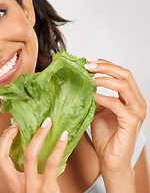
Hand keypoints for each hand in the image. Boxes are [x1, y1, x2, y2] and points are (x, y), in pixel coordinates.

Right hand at [0, 118, 67, 192]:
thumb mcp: (29, 184)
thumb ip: (27, 168)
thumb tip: (34, 139)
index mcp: (12, 183)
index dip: (2, 141)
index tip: (13, 127)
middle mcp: (17, 186)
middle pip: (2, 157)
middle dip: (8, 136)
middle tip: (20, 123)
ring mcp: (32, 188)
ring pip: (29, 156)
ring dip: (38, 135)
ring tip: (47, 123)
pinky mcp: (48, 189)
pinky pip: (52, 163)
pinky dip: (58, 147)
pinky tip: (63, 136)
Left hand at [85, 59, 146, 189]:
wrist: (110, 159)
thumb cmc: (105, 135)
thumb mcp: (97, 110)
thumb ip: (95, 95)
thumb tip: (82, 80)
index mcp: (130, 98)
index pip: (121, 73)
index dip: (106, 64)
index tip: (88, 60)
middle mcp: (137, 102)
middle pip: (125, 74)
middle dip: (105, 66)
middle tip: (87, 64)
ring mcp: (136, 112)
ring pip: (123, 85)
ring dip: (104, 78)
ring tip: (89, 77)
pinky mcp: (131, 122)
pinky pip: (116, 104)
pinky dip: (103, 97)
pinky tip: (91, 95)